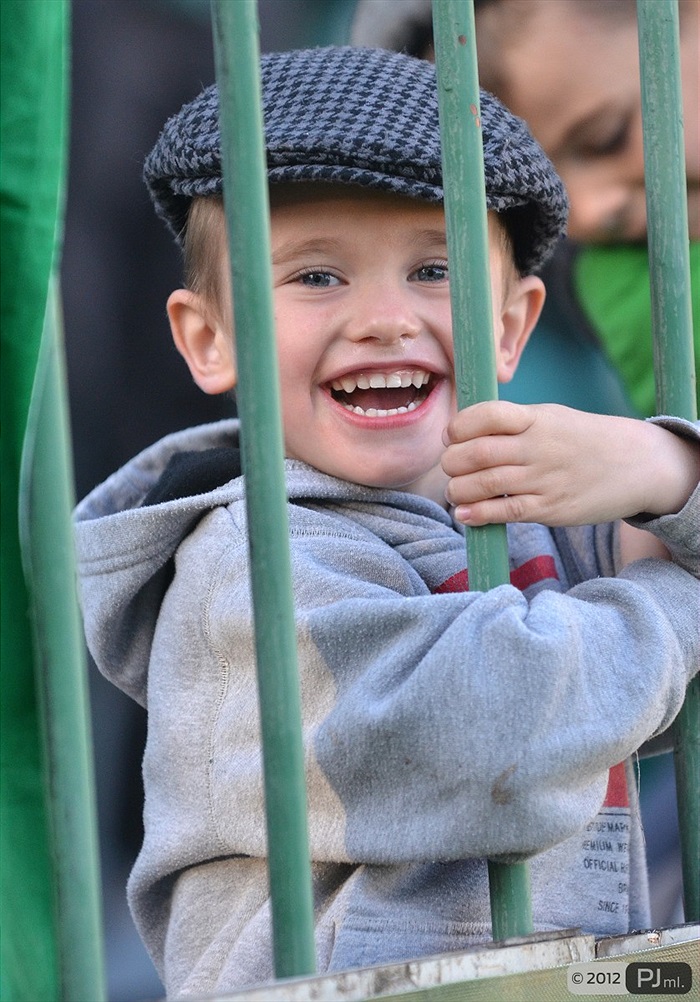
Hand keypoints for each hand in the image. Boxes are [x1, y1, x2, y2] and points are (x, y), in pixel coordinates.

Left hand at [441, 401, 699, 526]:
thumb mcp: (552, 418)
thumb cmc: (583, 440)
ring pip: (485, 484)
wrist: (638, 465)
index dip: (459, 427)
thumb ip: (512, 424)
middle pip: (477, 453)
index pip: (486, 415)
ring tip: (455, 492)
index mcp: (537, 418)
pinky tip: (465, 514)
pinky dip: (478, 514)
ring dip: (459, 490)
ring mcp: (545, 479)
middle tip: (450, 467)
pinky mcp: (551, 508)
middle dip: (452, 462)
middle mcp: (539, 447)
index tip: (451, 436)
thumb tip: (462, 436)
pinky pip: (506, 511)